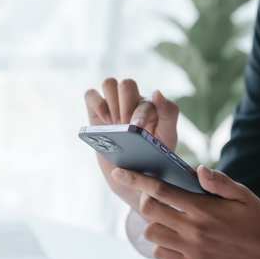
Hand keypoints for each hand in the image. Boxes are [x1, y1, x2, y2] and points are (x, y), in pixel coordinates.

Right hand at [84, 78, 178, 210]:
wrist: (134, 174)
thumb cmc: (154, 155)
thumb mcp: (168, 137)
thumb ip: (169, 113)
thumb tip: (157, 92)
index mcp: (151, 105)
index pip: (146, 100)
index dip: (139, 114)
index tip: (136, 128)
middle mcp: (132, 100)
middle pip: (126, 84)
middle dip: (125, 107)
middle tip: (125, 128)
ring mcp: (114, 105)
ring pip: (109, 83)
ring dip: (111, 103)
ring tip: (114, 124)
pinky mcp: (96, 113)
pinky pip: (90, 95)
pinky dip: (96, 103)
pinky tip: (103, 121)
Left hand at [110, 165, 259, 258]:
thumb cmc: (259, 219)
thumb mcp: (243, 194)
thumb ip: (218, 182)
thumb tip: (199, 170)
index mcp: (205, 209)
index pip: (161, 190)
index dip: (137, 180)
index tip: (121, 172)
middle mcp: (195, 231)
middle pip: (150, 211)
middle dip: (146, 200)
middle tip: (155, 197)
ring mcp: (193, 251)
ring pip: (152, 233)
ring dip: (155, 223)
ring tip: (169, 218)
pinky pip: (162, 254)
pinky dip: (163, 244)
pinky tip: (176, 236)